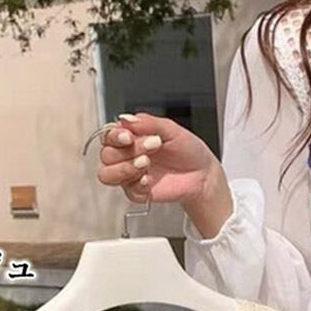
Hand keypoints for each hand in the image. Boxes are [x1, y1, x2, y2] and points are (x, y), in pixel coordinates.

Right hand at [96, 112, 231, 234]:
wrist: (203, 174)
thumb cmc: (188, 150)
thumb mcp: (171, 129)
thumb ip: (148, 123)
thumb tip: (125, 118)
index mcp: (131, 136)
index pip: (107, 135)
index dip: (114, 136)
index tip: (128, 136)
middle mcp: (127, 155)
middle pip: (107, 154)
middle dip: (129, 150)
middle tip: (152, 147)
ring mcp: (130, 174)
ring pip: (107, 174)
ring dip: (125, 168)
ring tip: (146, 163)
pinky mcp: (137, 191)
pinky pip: (126, 190)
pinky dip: (137, 184)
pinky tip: (149, 180)